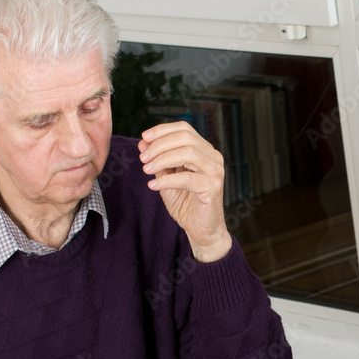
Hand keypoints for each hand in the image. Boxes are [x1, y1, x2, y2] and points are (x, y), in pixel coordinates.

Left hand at [139, 122, 231, 261]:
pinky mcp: (213, 188)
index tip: (144, 138)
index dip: (162, 130)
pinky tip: (153, 186)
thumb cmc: (186, 204)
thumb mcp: (166, 178)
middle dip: (160, 145)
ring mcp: (215, 172)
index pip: (184, 128)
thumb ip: (157, 160)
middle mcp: (213, 157)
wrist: (201, 230)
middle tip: (143, 159)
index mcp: (203, 151)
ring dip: (162, 160)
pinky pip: (187, 178)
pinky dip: (167, 181)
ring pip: (188, 153)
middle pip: (186, 138)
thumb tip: (143, 143)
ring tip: (147, 170)